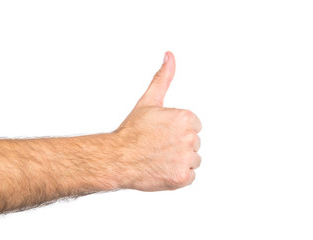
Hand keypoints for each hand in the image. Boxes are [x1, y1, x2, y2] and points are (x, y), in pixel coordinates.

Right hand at [115, 52, 201, 190]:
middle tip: (159, 145)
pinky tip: (163, 168)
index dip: (177, 130)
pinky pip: (189, 176)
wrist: (117, 157)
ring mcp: (186, 158)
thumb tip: (169, 57)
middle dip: (179, 145)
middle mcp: (190, 138)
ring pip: (193, 160)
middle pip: (194, 143)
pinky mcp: (182, 177)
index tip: (163, 133)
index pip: (194, 126)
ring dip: (180, 161)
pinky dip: (178, 175)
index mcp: (186, 118)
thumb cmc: (131, 132)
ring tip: (160, 157)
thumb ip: (163, 78)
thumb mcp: (149, 101)